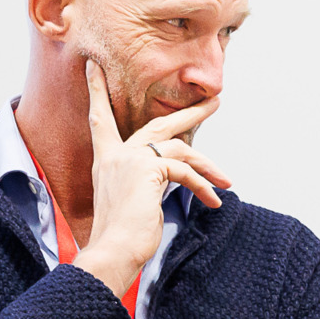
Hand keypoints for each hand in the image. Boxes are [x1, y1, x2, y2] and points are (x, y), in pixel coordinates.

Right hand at [74, 58, 226, 296]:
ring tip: (226, 180)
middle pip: (158, 124)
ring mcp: (131, 159)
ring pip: (180, 148)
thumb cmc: (120, 236)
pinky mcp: (148, 169)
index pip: (100, 119)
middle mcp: (116, 154)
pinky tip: (212, 202)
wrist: (111, 252)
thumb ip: (145, 182)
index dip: (97, 91)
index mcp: (106, 160)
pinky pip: (184, 170)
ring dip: (207, 164)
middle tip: (214, 102)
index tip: (93, 66)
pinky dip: (202, 187)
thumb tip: (172, 175)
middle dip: (189, 112)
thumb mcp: (131, 202)